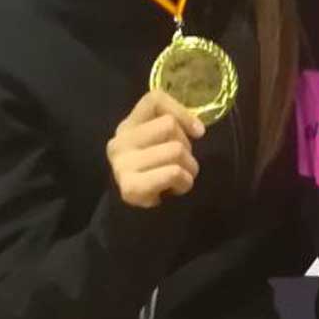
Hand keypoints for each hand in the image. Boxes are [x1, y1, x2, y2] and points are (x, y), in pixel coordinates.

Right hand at [106, 90, 205, 207]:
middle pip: (169, 125)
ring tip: (179, 179)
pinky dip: (183, 182)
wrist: (134, 219)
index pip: (154, 99)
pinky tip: (174, 190)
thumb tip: (197, 129)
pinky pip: (173, 172)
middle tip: (181, 164)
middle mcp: (120, 141)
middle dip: (186, 146)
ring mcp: (122, 164)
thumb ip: (170, 129)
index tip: (198, 132)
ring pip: (175, 149)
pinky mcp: (130, 186)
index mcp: (127, 126)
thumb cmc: (155, 175)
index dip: (181, 111)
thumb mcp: (158, 146)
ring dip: (188, 168)